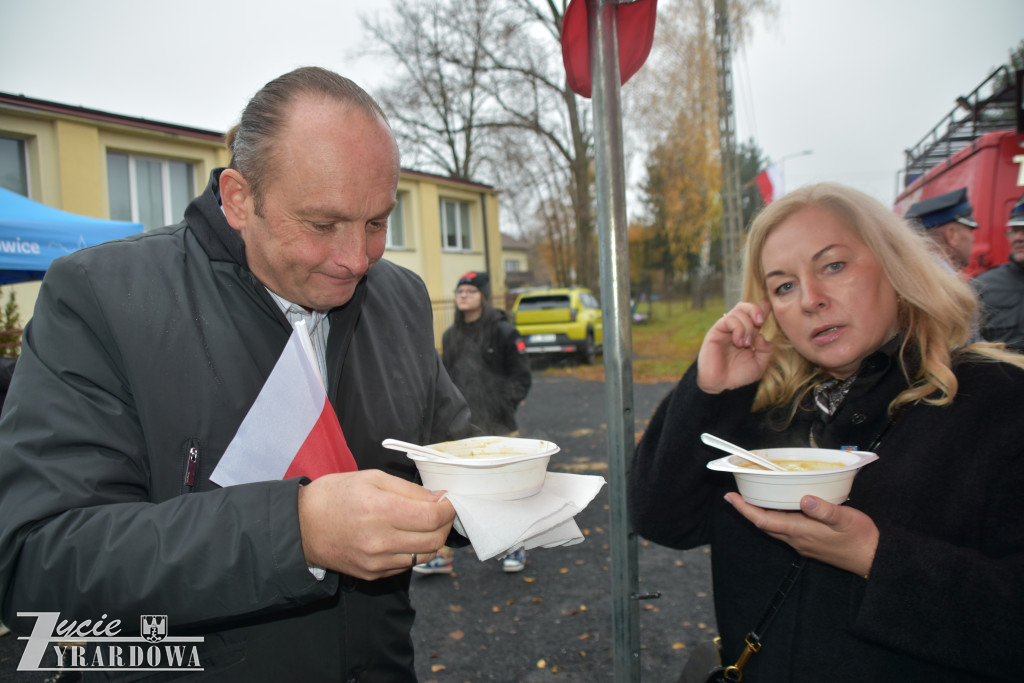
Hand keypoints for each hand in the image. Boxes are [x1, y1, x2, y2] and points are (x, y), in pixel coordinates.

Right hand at [297, 469, 454, 579]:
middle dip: (444, 524)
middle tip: (440, 512)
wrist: (300, 527)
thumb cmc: (334, 495)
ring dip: (431, 539)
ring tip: (423, 524)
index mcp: (380, 511)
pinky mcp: (372, 575)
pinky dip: (413, 551)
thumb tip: (439, 498)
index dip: (448, 509)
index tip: (448, 501)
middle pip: (434, 540)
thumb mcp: (371, 478)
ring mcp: (376, 562)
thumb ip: (409, 489)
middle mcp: (380, 541)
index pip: (432, 518)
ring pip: (424, 556)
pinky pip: (406, 565)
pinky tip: (403, 537)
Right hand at [696, 301, 773, 392]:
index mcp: (747, 333)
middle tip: (760, 322)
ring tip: (746, 344)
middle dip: (756, 309)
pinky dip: (738, 329)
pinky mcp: (716, 331)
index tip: (769, 308)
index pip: (755, 314)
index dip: (763, 308)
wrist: (720, 384)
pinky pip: (729, 320)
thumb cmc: (738, 375)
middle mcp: (736, 328)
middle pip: (745, 306)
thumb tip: (761, 335)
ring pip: (738, 312)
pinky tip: (738, 342)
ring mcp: (725, 329)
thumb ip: (766, 350)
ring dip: (747, 326)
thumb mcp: (759, 364)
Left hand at [724, 492, 877, 577]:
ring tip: (754, 498)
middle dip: (748, 511)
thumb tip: (804, 498)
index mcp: (800, 531)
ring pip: (774, 528)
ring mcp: (802, 544)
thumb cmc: (860, 538)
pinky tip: (781, 508)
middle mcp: (796, 540)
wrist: (873, 559)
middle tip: (737, 495)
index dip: (744, 509)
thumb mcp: (845, 519)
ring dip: (761, 515)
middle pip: (764, 525)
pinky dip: (776, 519)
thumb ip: (824, 509)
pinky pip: (785, 531)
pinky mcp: (810, 545)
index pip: (763, 520)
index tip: (730, 497)